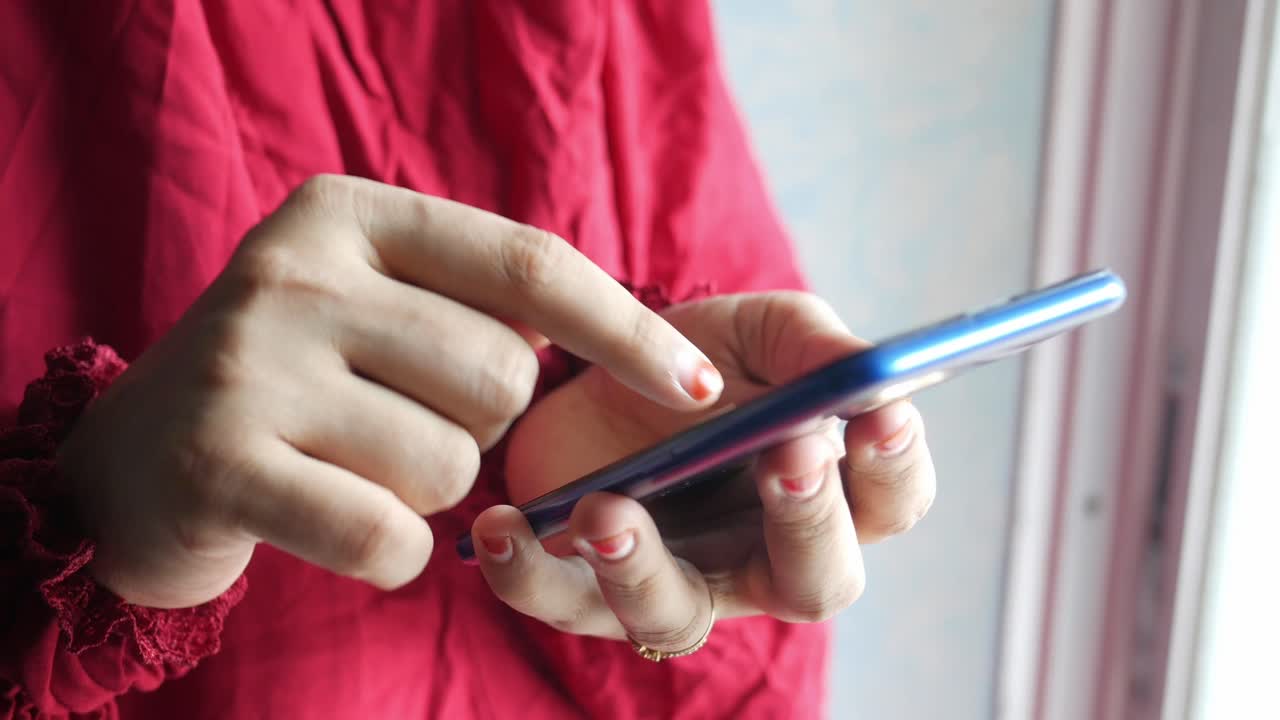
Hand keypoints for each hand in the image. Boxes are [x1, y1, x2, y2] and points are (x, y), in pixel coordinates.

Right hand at [58, 175, 724, 608]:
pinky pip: (387, 535)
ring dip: (431, 493)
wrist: (128, 467)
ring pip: (451, 462)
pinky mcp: (219, 464)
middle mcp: (294, 271)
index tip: (701, 388)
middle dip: (486, 429)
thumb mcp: (372, 308)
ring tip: (355, 470)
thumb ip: (476, 307)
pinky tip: (343, 528)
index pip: (527, 264)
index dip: (626, 329)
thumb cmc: (295, 386)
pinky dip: (393, 553)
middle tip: (409, 428)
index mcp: (347, 213)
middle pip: (500, 375)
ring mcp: (249, 365)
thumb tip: (640, 351)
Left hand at [470, 292, 936, 648]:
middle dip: (807, 522)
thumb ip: (813, 345)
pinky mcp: (585, 590)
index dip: (894, 466)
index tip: (879, 413)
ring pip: (678, 615)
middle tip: (783, 457)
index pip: (889, 500)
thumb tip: (871, 370)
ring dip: (645, 568)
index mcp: (822, 489)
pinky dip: (529, 575)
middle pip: (817, 579)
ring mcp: (675, 580)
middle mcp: (761, 553)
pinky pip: (562, 605)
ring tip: (607, 511)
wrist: (582, 367)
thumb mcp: (753, 331)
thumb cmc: (689, 361)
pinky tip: (503, 528)